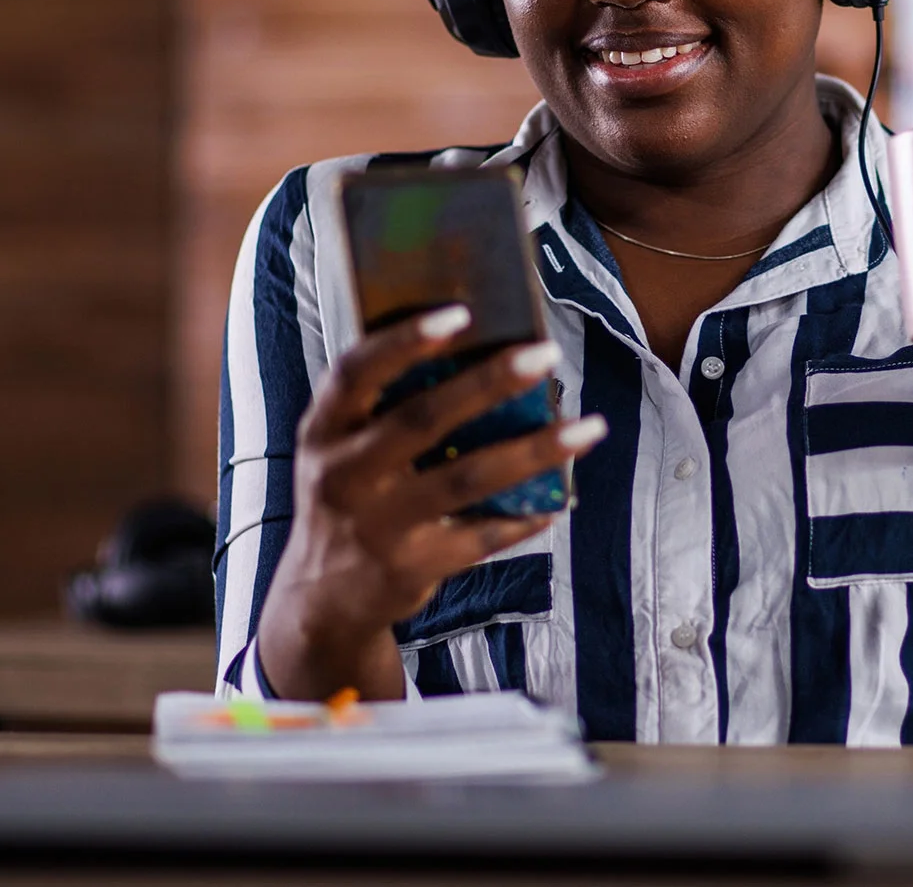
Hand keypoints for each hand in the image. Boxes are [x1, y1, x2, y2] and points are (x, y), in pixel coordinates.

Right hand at [256, 306, 605, 699]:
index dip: (405, 340)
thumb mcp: (341, 448)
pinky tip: (560, 498)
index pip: (355, 372)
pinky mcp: (410, 568)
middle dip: (489, 382)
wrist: (322, 600)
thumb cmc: (350, 496)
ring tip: (590, 427)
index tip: (462, 313)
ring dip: (535, 450)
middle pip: (423, 419)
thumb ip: (385, 405)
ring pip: (467, 478)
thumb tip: (479, 350)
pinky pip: (482, 536)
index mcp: (323, 430)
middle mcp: (342, 475)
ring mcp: (376, 526)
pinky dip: (525, 515)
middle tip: (546, 354)